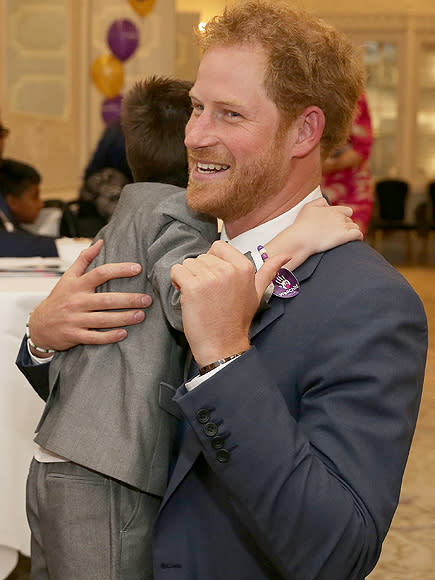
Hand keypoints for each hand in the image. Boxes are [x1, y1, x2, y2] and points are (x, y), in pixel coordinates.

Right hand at [28, 239, 151, 352]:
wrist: (39, 325)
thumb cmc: (59, 298)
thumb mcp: (68, 277)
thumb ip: (84, 259)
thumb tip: (100, 242)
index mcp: (77, 285)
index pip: (100, 273)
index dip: (119, 270)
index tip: (137, 268)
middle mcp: (76, 301)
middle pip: (106, 300)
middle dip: (129, 299)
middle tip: (147, 299)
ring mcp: (75, 320)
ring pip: (103, 320)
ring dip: (124, 318)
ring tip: (141, 315)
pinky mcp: (74, 335)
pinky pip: (94, 338)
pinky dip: (109, 337)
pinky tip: (124, 334)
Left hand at [170, 241, 287, 367]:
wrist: (223, 344)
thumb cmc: (237, 319)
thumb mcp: (258, 293)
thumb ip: (269, 271)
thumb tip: (286, 255)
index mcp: (244, 267)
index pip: (218, 247)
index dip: (213, 263)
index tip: (216, 280)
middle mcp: (228, 269)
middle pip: (202, 257)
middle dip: (200, 272)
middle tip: (208, 294)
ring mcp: (210, 278)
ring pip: (188, 263)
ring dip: (188, 278)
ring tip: (199, 296)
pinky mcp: (193, 287)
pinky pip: (176, 271)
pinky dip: (177, 282)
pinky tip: (188, 296)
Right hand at [264, 198, 361, 271]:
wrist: (301, 238)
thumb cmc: (302, 224)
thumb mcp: (308, 207)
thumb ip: (319, 201)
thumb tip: (328, 203)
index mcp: (333, 210)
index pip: (347, 211)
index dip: (344, 217)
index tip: (338, 223)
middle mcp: (339, 217)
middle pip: (350, 221)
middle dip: (346, 226)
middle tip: (338, 233)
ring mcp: (342, 226)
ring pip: (355, 227)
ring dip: (352, 231)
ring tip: (345, 238)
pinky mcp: (344, 236)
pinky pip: (358, 234)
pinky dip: (359, 237)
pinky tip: (355, 240)